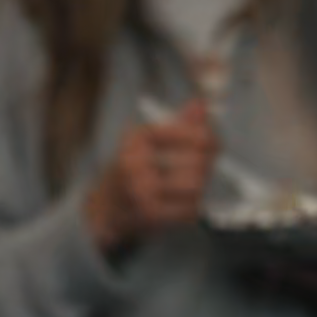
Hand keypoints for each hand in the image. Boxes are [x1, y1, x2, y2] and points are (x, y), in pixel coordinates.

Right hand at [87, 99, 218, 251]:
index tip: (212, 146)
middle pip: (197, 161)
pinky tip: (181, 205)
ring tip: (190, 188)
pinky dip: (190, 208)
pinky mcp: (147, 213)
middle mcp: (136, 161)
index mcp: (138, 137)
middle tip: (201, 172)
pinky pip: (188, 209)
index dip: (211, 141)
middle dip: (205, 168)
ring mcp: (140, 189)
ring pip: (194, 185)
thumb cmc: (134, 171)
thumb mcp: (150, 141)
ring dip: (198, 189)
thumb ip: (180, 124)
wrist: (104, 208)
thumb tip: (202, 103)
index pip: (194, 135)